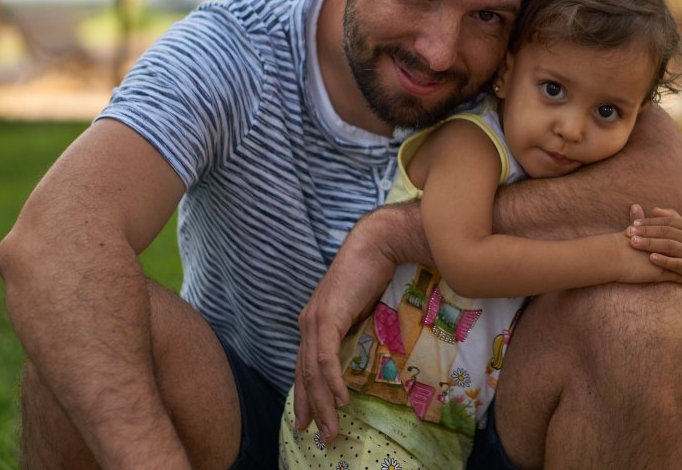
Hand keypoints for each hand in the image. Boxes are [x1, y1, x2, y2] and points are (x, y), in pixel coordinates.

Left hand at [294, 205, 421, 441]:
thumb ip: (352, 328)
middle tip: (318, 435)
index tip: (310, 418)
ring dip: (322, 403)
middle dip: (310, 407)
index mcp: (314, 321)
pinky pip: (325, 359)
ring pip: (313, 372)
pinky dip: (331, 382)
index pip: (304, 365)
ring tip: (331, 428)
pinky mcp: (326, 318)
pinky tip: (340, 400)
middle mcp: (308, 322)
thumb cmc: (373, 272)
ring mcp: (314, 320)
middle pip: (304, 374)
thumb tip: (358, 350)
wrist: (377, 245)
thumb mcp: (360, 309)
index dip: (306, 393)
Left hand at [626, 205, 681, 302]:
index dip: (649, 222)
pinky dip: (664, 260)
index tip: (633, 223)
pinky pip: (676, 263)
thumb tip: (654, 209)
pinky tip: (651, 258)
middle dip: (646, 232)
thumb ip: (671, 219)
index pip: (667, 221)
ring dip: (650, 244)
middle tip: (629, 232)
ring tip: (634, 243)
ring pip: (669, 246)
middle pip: (666, 232)